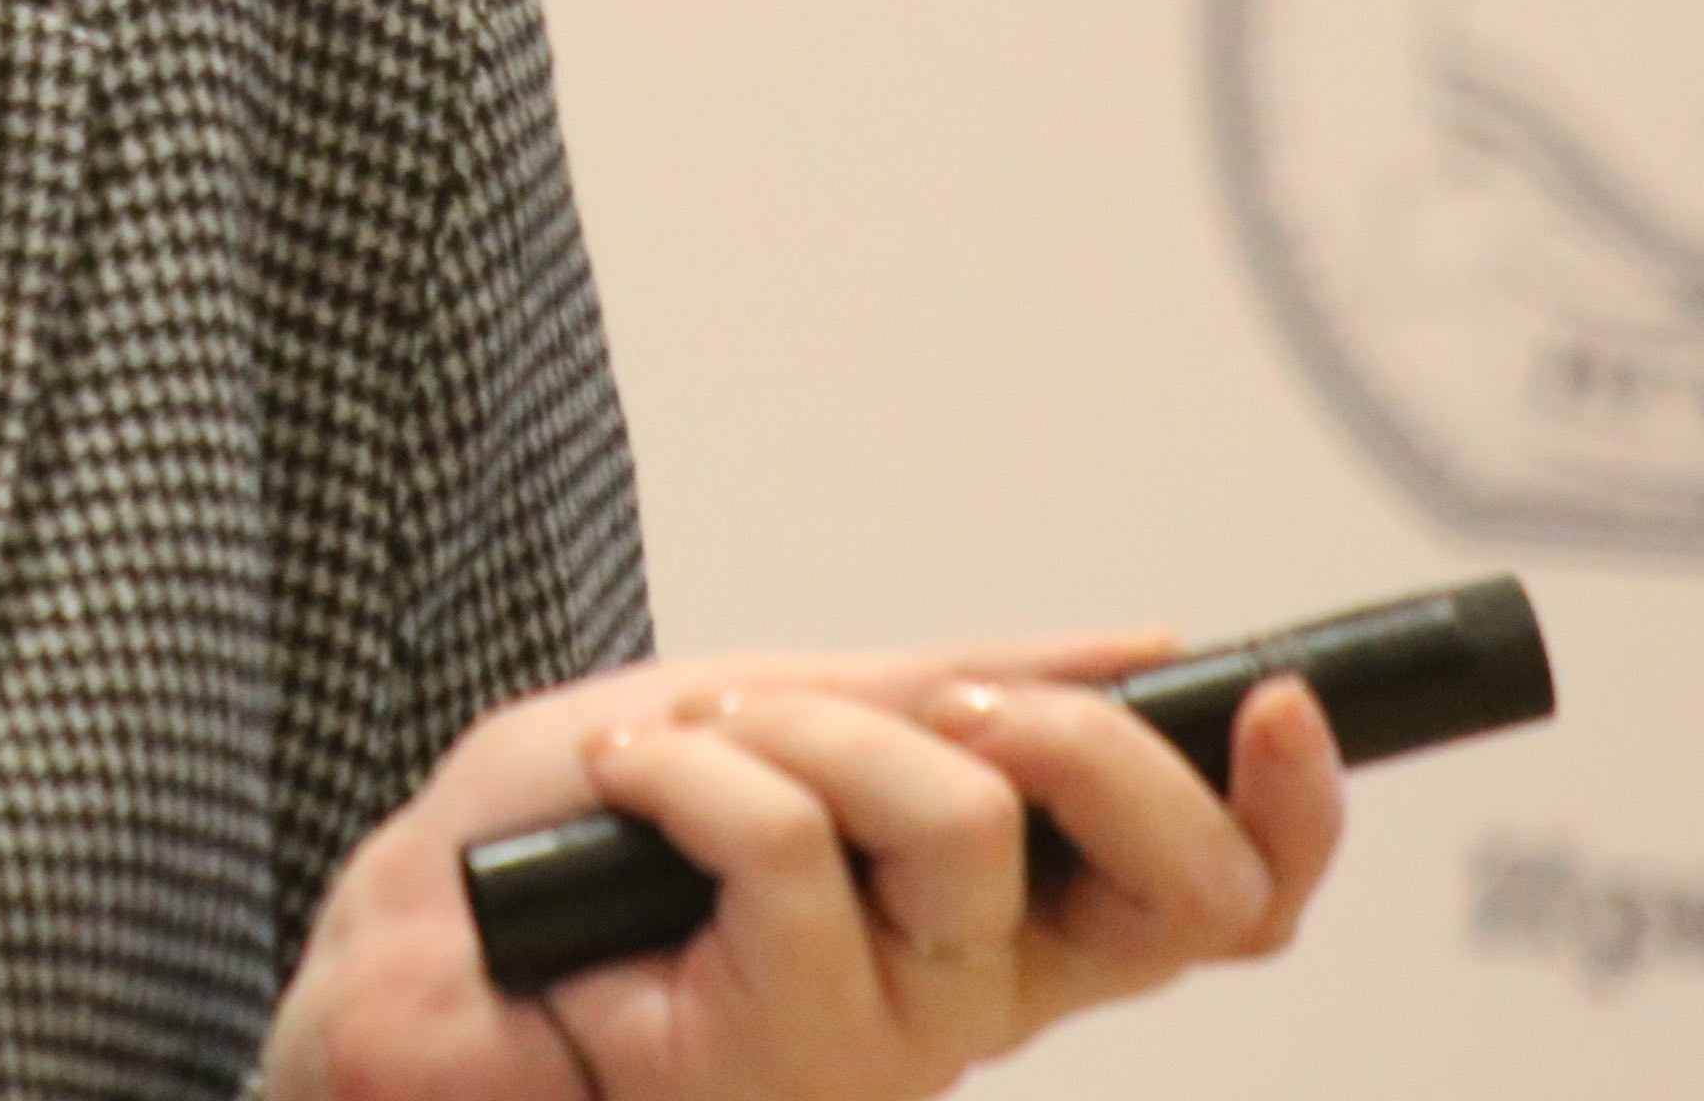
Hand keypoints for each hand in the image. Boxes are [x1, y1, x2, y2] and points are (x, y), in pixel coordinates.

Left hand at [259, 633, 1342, 1100]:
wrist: (410, 958)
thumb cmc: (579, 856)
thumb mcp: (776, 717)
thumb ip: (943, 695)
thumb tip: (1152, 644)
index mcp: (996, 928)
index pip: (1221, 904)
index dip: (1293, 812)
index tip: (1285, 693)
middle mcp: (972, 1007)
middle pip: (1171, 891)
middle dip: (1082, 739)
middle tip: (952, 701)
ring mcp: (885, 1047)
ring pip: (966, 826)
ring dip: (815, 729)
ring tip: (695, 751)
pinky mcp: (776, 1064)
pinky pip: (793, 850)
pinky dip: (697, 774)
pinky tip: (628, 794)